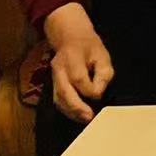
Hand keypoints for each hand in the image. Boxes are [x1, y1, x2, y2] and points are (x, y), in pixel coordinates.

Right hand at [42, 3, 112, 123]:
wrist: (69, 37)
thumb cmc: (89, 47)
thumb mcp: (103, 55)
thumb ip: (103, 74)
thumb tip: (97, 93)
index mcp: (71, 58)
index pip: (79, 79)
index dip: (90, 89)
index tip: (99, 94)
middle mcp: (59, 68)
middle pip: (63, 91)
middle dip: (76, 107)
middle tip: (89, 117)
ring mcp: (53, 77)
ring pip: (57, 98)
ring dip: (71, 112)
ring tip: (84, 119)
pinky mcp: (52, 84)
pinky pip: (57, 99)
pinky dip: (66, 110)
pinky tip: (77, 115)